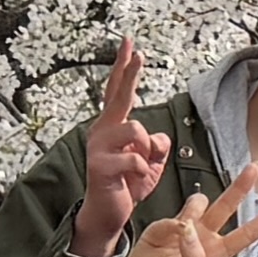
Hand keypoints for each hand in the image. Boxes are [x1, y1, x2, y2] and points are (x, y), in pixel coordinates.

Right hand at [67, 41, 173, 256]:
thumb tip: (159, 136)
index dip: (124, 68)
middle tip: (138, 52)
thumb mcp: (150, 162)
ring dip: (147, 150)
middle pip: (119, 96)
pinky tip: (132, 182)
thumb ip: (157, 144)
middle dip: (129, 72)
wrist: (109, 213)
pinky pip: (136, 160)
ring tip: (140, 167)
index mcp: (113, 126)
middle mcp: (102, 131)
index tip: (129, 43)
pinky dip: (142, 172)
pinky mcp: (99, 166)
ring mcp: (98, 147)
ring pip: (136, 130)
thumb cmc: (127, 184)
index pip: (118, 91)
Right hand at [121, 180, 257, 256]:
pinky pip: (173, 219)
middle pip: (227, 207)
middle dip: (241, 187)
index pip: (246, 234)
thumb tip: (189, 230)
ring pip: (199, 204)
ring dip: (197, 209)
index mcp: (217, 252)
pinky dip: (173, 225)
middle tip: (254, 169)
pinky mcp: (162, 229)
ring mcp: (183, 230)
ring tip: (187, 228)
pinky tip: (174, 234)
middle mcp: (203, 237)